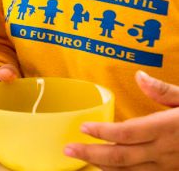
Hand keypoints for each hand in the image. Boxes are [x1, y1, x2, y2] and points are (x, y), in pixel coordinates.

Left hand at [64, 71, 178, 169]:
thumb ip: (164, 90)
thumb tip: (139, 75)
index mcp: (167, 128)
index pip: (127, 134)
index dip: (102, 133)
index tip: (82, 127)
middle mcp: (165, 151)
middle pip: (122, 157)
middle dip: (92, 154)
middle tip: (68, 149)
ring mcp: (169, 166)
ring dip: (103, 168)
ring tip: (81, 160)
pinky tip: (106, 170)